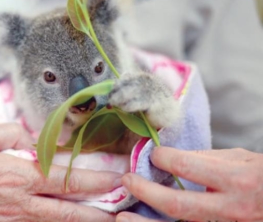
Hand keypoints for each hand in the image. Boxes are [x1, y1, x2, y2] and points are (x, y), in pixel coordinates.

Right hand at [0, 124, 121, 221]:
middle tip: (128, 210)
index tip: (118, 177)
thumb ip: (15, 136)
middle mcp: (18, 205)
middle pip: (70, 212)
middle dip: (102, 213)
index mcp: (15, 176)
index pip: (66, 178)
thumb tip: (40, 139)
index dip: (96, 179)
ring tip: (109, 221)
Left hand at [116, 147, 262, 221]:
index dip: (164, 159)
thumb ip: (207, 158)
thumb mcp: (243, 160)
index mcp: (237, 180)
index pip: (189, 167)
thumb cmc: (262, 178)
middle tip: (127, 180)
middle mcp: (231, 209)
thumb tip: (171, 156)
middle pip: (178, 205)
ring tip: (121, 218)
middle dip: (147, 192)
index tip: (153, 155)